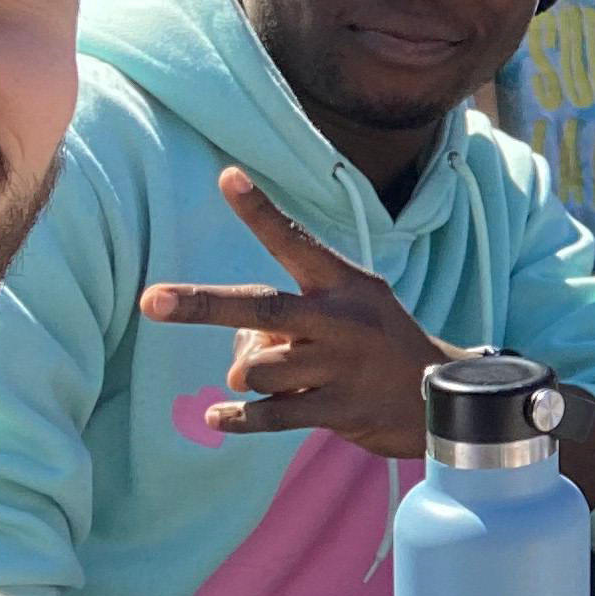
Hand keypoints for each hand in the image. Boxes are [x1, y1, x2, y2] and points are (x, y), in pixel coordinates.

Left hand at [140, 169, 453, 457]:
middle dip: (203, 305)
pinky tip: (216, 417)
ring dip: (252, 375)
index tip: (227, 177)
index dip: (260, 211)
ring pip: (258, 368)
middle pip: (261, 309)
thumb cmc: (376, 343)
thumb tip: (236, 370)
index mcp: (343, 284)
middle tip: (153, 301)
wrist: (441, 394)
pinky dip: (237, 418)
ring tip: (284, 378)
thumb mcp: (347, 313)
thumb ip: (288, 328)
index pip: (295, 241)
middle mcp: (340, 321)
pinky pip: (269, 415)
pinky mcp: (337, 410)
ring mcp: (338, 367)